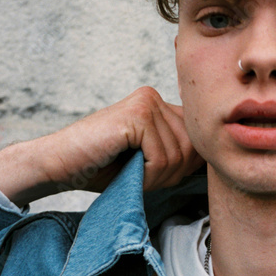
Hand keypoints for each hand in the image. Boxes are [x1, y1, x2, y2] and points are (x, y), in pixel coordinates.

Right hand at [0, 87, 203, 205]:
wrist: (59, 165)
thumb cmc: (102, 167)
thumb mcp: (150, 160)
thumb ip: (179, 154)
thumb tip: (216, 159)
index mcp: (161, 106)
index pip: (197, 142)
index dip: (180, 168)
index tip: (152, 172)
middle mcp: (156, 98)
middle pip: (192, 149)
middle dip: (170, 174)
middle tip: (139, 175)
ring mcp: (147, 103)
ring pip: (178, 156)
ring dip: (155, 177)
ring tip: (130, 171)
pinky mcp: (137, 115)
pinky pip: (161, 157)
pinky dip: (146, 174)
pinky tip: (125, 169)